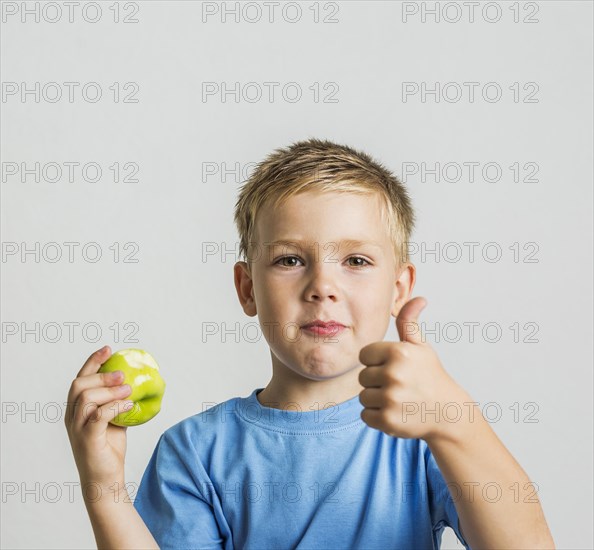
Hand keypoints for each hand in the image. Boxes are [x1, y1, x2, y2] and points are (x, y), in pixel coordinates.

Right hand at [64, 346, 133, 494]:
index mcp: (76, 410)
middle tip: (123, 374)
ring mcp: (77, 428)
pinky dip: (115, 407)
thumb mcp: (115, 420)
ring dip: (110, 390)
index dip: (93, 361)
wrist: (105, 480)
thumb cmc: (108, 449)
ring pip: (86, 398)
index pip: (80, 379)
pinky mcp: (87, 439)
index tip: (109, 349)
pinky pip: (98, 416)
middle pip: (79, 385)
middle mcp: (72, 417)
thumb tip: (135, 383)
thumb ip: (117, 402)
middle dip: (102, 375)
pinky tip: (129, 405)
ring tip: (129, 390)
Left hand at [358, 297, 468, 440]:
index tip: (394, 368)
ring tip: (399, 399)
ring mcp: (390, 398)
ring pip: (363, 397)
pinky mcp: (388, 420)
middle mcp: (393, 374)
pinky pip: (366, 415)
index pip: (364, 355)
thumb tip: (419, 298)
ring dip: (377, 400)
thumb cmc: (430, 376)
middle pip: (362, 377)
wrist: (448, 413)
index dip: (377, 362)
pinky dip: (378, 417)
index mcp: (398, 352)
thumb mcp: (420, 347)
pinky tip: (397, 413)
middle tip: (400, 386)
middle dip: (377, 382)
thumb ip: (409, 322)